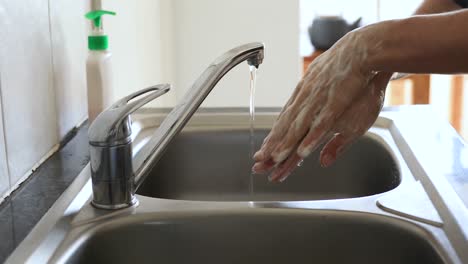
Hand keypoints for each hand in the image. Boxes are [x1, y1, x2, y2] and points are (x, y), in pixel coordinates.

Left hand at [252, 31, 390, 181]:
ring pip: (298, 127)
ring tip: (274, 160)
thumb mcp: (333, 98)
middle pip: (286, 128)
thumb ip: (326, 125)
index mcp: (305, 97)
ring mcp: (319, 101)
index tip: (264, 154)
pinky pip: (320, 124)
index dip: (274, 140)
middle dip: (272, 147)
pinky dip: (311, 138)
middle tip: (258, 163)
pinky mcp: (334, 103)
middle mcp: (306, 100)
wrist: (364, 49)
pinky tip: (303, 151)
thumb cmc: (351, 74)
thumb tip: (321, 154)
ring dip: (286, 144)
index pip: (285, 123)